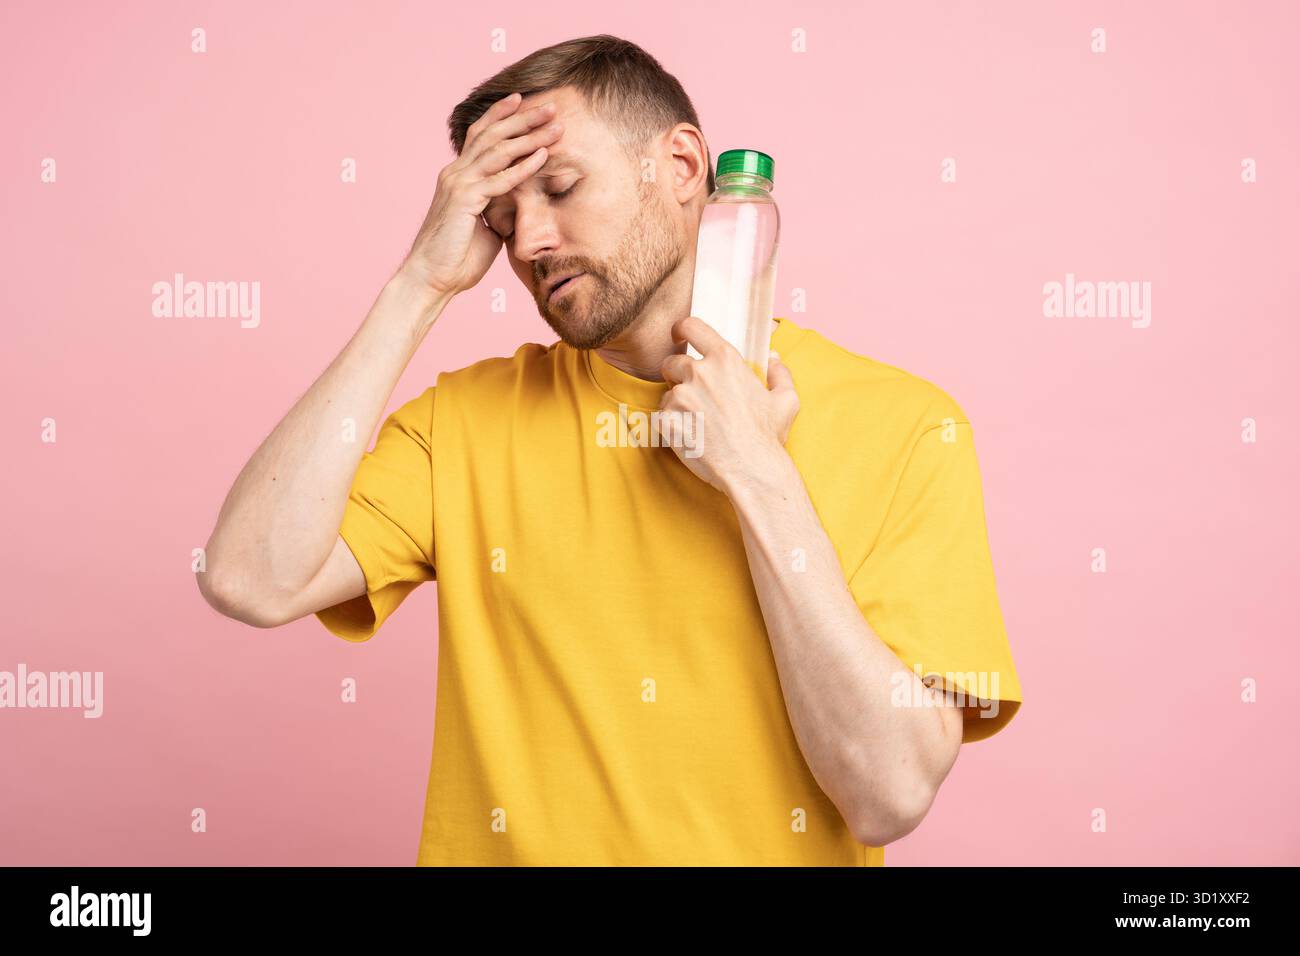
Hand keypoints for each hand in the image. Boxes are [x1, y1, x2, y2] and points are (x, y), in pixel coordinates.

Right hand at [397, 91, 563, 299]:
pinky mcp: (465, 200)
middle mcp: (455, 173)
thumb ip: (498, 208)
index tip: (522, 101)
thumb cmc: (457, 258)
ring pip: (498, 151)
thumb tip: (518, 205)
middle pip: (492, 135)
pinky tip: (542, 156)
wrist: (432, 279)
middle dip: (523, 118)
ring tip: (555, 125)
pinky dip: (523, 166)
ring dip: (529, 136)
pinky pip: (500, 179)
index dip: (500, 116)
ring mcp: (458, 184)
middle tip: (550, 106)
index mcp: (457, 176)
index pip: (480, 136)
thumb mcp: (485, 226)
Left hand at [657, 316, 799, 495]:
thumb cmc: (768, 436)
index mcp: (725, 360)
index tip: (679, 336)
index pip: (692, 327)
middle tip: (693, 397)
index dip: (682, 330)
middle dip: (677, 377)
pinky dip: (669, 426)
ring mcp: (681, 397)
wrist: (751, 470)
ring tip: (698, 424)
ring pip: (666, 393)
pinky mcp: (667, 420)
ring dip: (676, 405)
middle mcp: (700, 373)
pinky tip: (689, 437)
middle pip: (672, 363)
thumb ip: (780, 373)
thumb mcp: (786, 400)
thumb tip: (774, 357)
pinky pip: (659, 417)